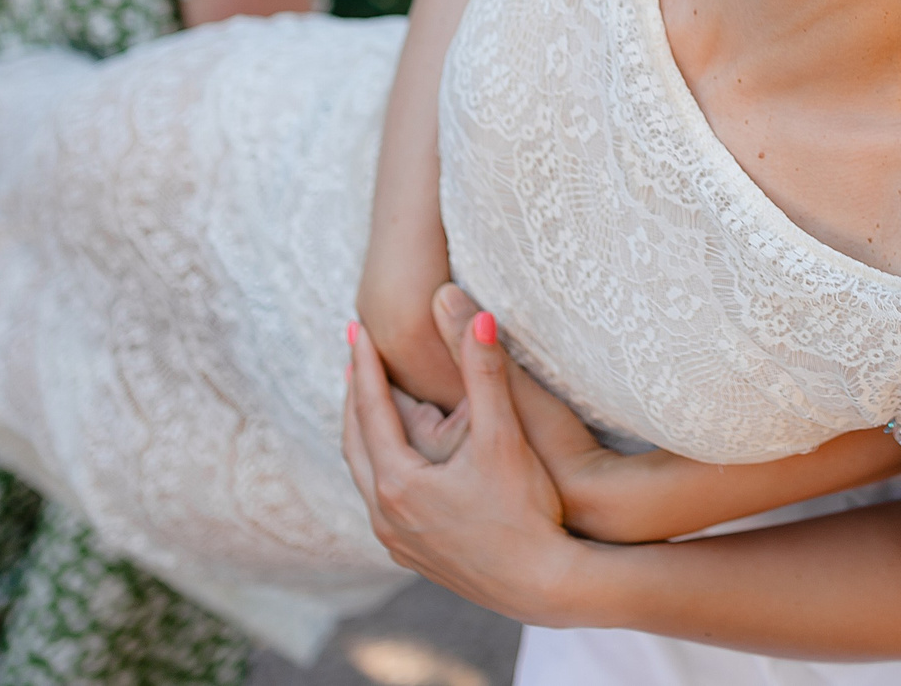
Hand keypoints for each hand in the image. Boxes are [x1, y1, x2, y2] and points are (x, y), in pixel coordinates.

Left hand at [342, 285, 596, 623]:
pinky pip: (383, 502)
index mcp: (398, 483)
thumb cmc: (528, 511)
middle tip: (355, 359)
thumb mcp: (505, 436)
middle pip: (355, 444)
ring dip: (367, 434)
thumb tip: (475, 314)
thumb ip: (485, 373)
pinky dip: (383, 466)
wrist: (545, 586)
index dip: (364, 366)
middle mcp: (386, 516)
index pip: (370, 409)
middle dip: (355, 397)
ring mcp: (398, 541)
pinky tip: (399, 462)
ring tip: (372, 404)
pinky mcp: (416, 558)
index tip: (356, 329)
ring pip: (367, 476)